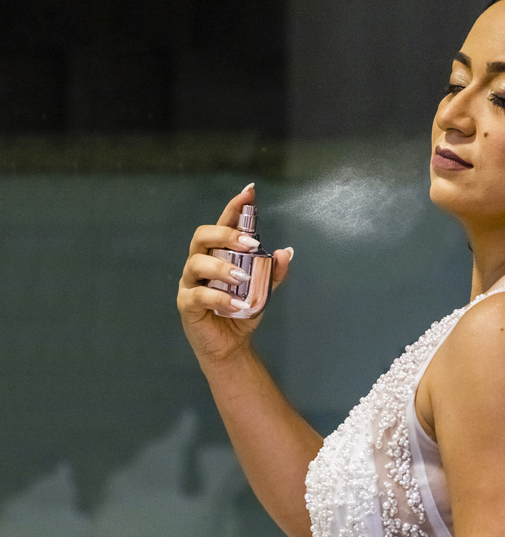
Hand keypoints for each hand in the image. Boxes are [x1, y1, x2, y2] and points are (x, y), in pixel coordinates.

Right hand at [177, 183, 292, 365]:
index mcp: (219, 253)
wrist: (231, 344)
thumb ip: (274, 272)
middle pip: (203, 236)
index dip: (235, 207)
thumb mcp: (263, 290)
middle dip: (227, 234)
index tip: (250, 192)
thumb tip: (286, 251)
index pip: (224, 224)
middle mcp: (201, 262)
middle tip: (252, 243)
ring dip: (222, 267)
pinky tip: (235, 304)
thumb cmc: (242, 311)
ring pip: (197, 263)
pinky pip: (198, 295)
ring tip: (242, 278)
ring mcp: (191, 282)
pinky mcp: (187, 304)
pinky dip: (219, 298)